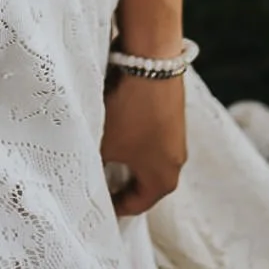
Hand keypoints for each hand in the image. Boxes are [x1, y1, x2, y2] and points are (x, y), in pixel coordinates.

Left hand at [102, 72, 186, 215]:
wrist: (150, 63)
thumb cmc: (128, 112)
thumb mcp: (105, 145)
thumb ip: (98, 165)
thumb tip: (91, 170)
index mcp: (163, 180)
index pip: (136, 205)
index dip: (113, 206)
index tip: (95, 202)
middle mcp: (176, 162)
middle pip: (144, 183)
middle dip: (120, 182)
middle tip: (96, 178)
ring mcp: (176, 138)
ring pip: (146, 158)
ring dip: (126, 158)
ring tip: (102, 151)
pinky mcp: (172, 116)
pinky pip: (150, 137)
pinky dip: (133, 138)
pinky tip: (115, 127)